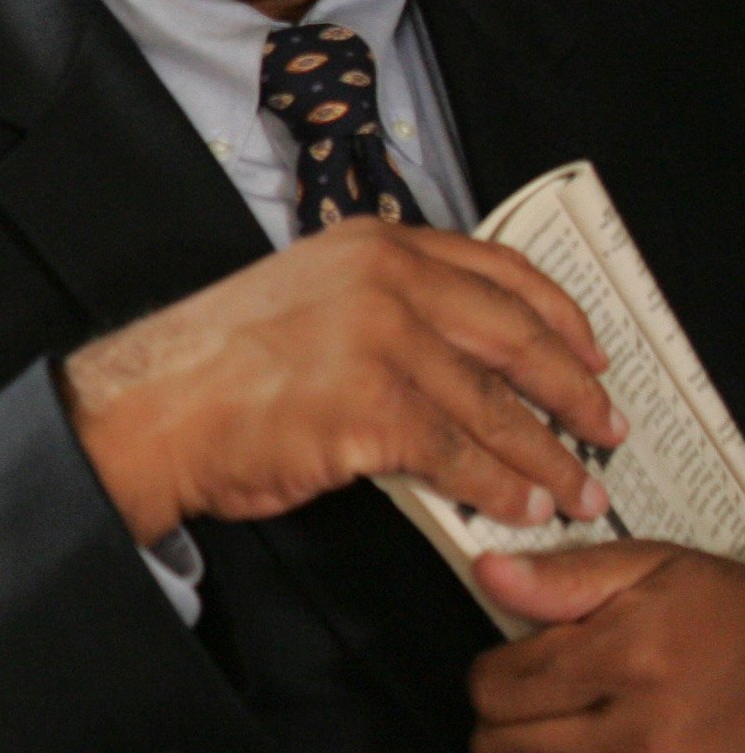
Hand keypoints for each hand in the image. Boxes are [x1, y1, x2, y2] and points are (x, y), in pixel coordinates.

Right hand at [60, 223, 619, 546]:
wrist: (149, 411)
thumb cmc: (212, 367)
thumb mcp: (307, 299)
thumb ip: (382, 307)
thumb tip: (460, 361)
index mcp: (371, 246)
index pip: (497, 270)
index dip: (559, 316)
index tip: (590, 349)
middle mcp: (384, 283)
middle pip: (515, 338)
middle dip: (574, 391)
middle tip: (604, 426)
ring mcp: (381, 345)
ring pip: (496, 408)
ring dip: (545, 457)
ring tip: (574, 489)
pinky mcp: (373, 411)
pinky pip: (461, 457)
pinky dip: (498, 488)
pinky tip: (516, 507)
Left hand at [469, 542, 744, 752]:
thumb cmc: (732, 616)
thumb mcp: (651, 569)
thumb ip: (562, 577)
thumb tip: (486, 573)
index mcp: (630, 663)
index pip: (492, 691)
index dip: (492, 677)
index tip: (516, 671)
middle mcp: (649, 743)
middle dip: (498, 733)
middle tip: (529, 718)